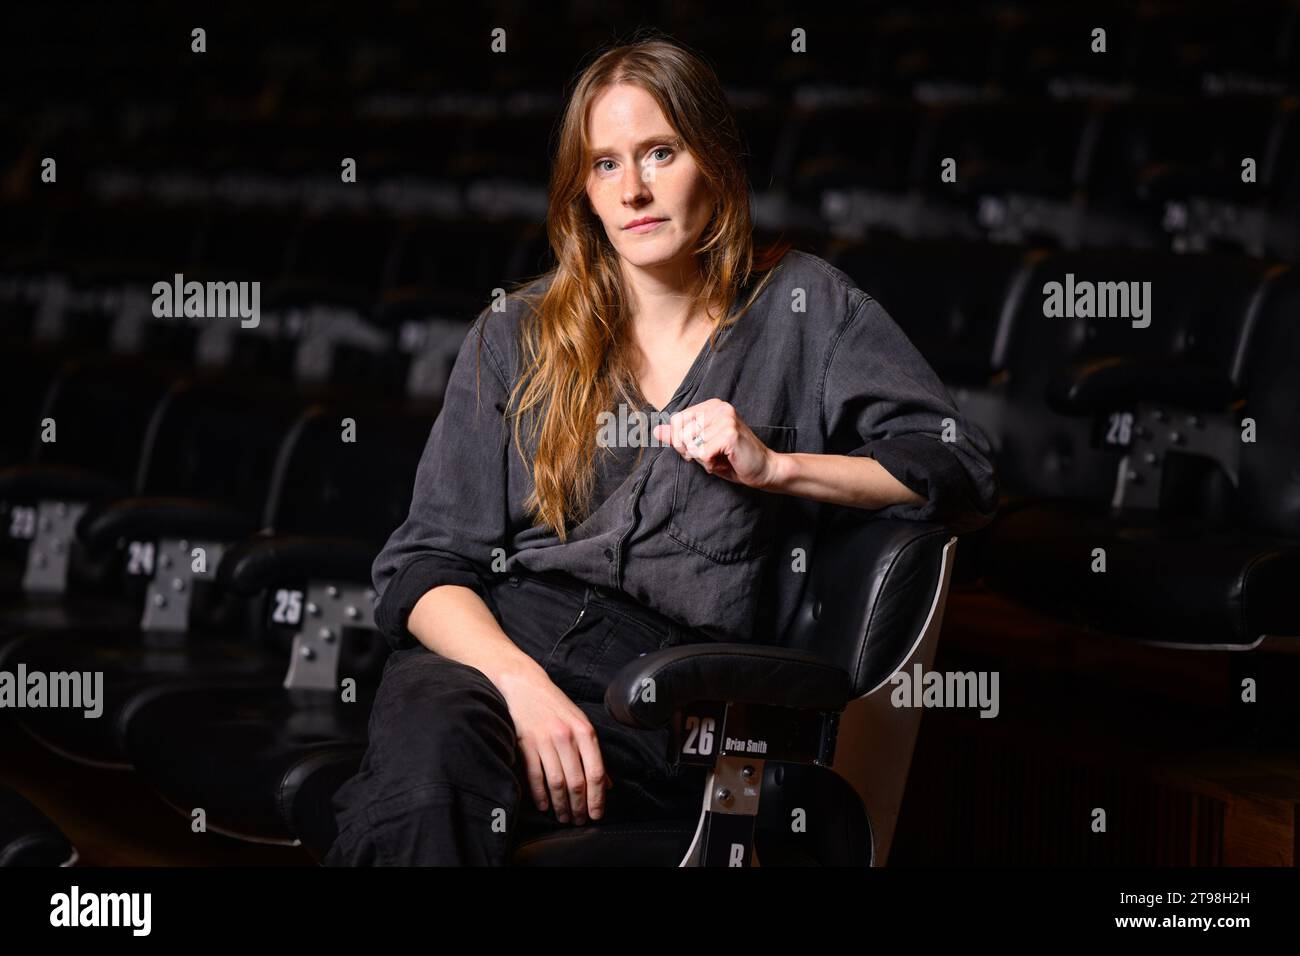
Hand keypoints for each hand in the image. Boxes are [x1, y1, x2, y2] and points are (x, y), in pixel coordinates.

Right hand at [494, 664, 612, 824]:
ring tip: (563, 817)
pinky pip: (535, 776)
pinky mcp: (525, 744)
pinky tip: (545, 806)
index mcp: (584, 731)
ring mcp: (544, 740)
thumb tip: (607, 784)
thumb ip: (593, 753)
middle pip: (576, 781)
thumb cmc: (555, 706)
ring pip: (556, 782)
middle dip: (579, 806)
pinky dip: (540, 795)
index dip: (597, 798)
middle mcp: (566, 736)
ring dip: (561, 805)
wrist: (524, 685)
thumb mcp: (580, 723)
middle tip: (580, 821)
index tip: (597, 814)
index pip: (596, 772)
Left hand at [651, 399, 779, 487]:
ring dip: (703, 459)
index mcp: (712, 406)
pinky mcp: (729, 433)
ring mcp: (725, 418)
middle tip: (712, 455)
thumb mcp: (702, 446)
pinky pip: (703, 453)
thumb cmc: (733, 459)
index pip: (676, 420)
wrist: (764, 469)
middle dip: (692, 452)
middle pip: (681, 433)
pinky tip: (726, 461)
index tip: (696, 450)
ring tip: (721, 457)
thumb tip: (656, 431)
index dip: (680, 441)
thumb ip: (680, 437)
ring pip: (692, 444)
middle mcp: (719, 407)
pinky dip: (710, 464)